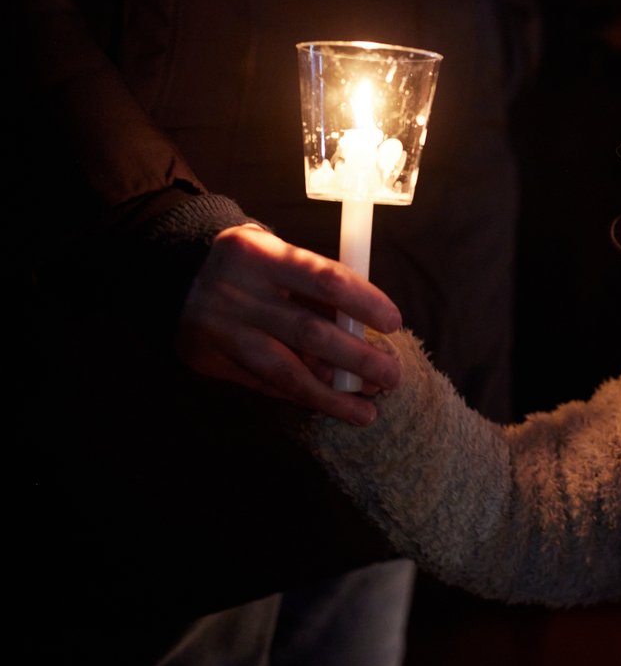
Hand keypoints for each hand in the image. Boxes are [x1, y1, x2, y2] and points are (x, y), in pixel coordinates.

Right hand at [177, 224, 402, 424]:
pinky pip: (265, 385)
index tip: (394, 323)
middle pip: (309, 332)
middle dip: (357, 359)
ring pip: (285, 372)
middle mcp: (234, 292)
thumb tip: (368, 341)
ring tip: (367, 412)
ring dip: (332, 397)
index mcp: (259, 253)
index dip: (364, 302)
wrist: (180, 274)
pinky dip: (302, 396)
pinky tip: (331, 405)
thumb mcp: (283, 260)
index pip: (324, 279)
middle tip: (392, 376)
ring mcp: (218, 329)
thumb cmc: (256, 266)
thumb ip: (320, 294)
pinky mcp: (206, 359)